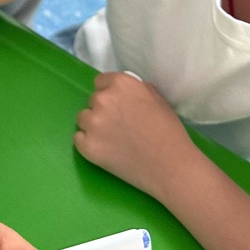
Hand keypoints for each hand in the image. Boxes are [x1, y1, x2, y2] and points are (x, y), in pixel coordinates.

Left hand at [73, 72, 198, 201]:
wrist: (171, 166)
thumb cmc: (169, 132)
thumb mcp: (157, 99)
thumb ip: (137, 89)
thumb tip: (124, 91)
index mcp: (120, 84)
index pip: (101, 82)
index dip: (110, 95)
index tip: (118, 107)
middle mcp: (102, 99)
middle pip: (93, 101)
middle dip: (103, 111)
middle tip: (120, 127)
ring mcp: (93, 123)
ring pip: (83, 119)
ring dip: (93, 127)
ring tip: (113, 140)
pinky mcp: (87, 146)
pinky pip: (78, 139)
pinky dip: (88, 144)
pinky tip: (105, 150)